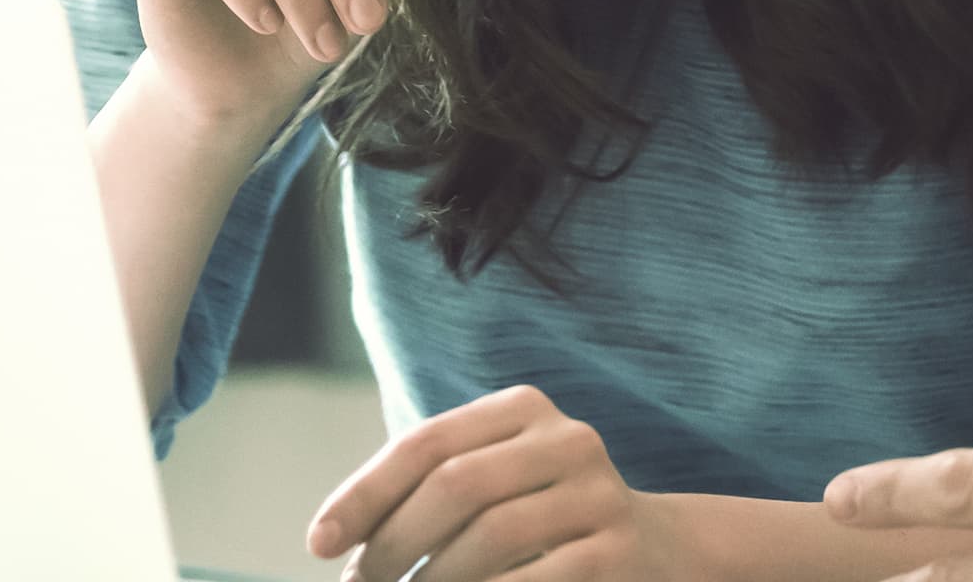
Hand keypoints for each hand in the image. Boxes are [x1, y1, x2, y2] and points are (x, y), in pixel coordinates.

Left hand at [308, 385, 685, 580]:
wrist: (655, 553)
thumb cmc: (540, 522)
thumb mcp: (493, 485)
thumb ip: (429, 493)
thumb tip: (337, 540)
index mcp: (525, 409)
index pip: (426, 443)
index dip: (364, 494)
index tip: (318, 543)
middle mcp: (568, 439)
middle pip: (455, 485)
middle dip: (392, 545)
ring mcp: (599, 494)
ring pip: (490, 536)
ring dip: (432, 581)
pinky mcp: (616, 552)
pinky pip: (532, 580)